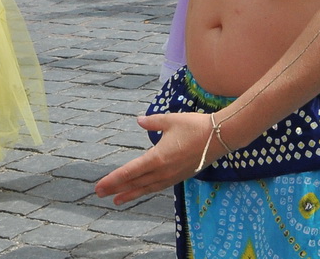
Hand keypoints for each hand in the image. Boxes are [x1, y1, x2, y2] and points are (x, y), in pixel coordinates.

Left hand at [95, 112, 216, 205]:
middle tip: (99, 194)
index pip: (130, 172)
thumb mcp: (170, 120)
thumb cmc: (195, 126)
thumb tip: (139, 120)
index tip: (99, 186)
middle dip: (116, 189)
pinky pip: (158, 187)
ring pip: (146, 188)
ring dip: (131, 194)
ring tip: (117, 200)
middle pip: (135, 183)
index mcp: (157, 158)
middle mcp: (163, 171)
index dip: (113, 180)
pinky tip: (142, 191)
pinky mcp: (180, 176)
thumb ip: (152, 122)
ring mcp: (172, 176)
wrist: (220, 137)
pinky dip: (146, 190)